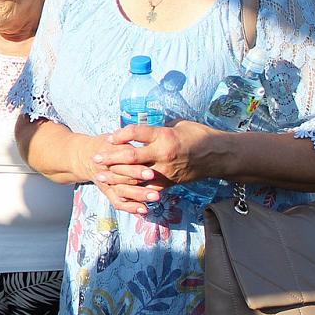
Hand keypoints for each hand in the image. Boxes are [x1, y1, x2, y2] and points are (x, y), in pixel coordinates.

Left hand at [91, 121, 220, 213]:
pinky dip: (133, 190)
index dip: (119, 134)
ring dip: (116, 177)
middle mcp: (163, 154)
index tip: (109, 137)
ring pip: (135, 176)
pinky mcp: (168, 183)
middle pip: (130, 156)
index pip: (135, 133)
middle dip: (110, 158)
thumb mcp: (178, 124)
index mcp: (165, 136)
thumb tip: (142, 130)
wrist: (219, 156)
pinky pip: (147, 188)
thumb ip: (158, 128)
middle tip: (95, 159)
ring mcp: (165, 171)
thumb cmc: (199, 135)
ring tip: (101, 177)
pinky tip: (120, 190)